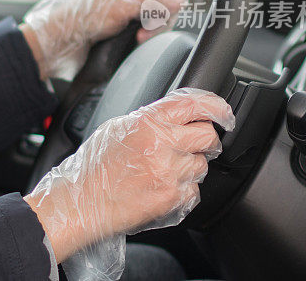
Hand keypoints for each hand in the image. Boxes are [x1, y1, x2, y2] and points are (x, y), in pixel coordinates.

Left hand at [20, 0, 186, 79]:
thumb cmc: (79, 15)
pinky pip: (141, 34)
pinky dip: (141, 39)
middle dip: (159, 16)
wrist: (55, 42)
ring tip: (137, 37)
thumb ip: (153, 0)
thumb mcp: (120, 3)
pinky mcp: (119, 31)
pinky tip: (133, 42)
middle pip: (161, 1)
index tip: (172, 4)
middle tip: (146, 27)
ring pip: (153, 20)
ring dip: (150, 30)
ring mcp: (123, 11)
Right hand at [23, 88, 234, 263]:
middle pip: (208, 135)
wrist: (82, 201)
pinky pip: (194, 190)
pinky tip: (162, 187)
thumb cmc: (94, 166)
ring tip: (165, 170)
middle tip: (196, 144)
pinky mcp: (171, 198)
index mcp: (146, 122)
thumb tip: (174, 117)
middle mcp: (161, 145)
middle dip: (206, 140)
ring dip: (190, 166)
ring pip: (202, 165)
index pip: (193, 104)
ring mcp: (168, 173)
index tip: (223, 113)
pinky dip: (183, 189)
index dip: (216, 106)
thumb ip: (149, 120)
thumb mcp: (117, 128)